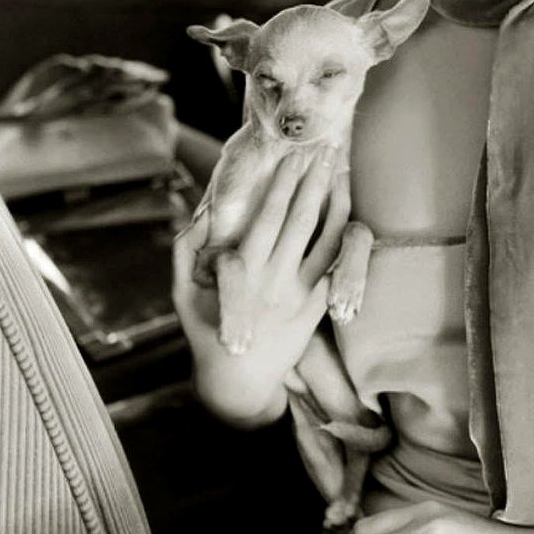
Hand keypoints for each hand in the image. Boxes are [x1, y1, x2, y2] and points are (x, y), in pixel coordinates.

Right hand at [172, 147, 350, 424]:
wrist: (238, 384)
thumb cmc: (205, 332)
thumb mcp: (182, 293)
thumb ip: (186, 250)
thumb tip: (203, 213)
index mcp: (241, 271)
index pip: (268, 217)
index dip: (283, 185)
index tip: (291, 157)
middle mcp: (273, 279)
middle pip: (300, 220)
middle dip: (312, 181)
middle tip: (323, 149)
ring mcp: (298, 294)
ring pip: (323, 239)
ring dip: (334, 202)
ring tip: (340, 171)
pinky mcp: (316, 309)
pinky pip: (334, 268)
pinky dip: (344, 239)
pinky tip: (350, 213)